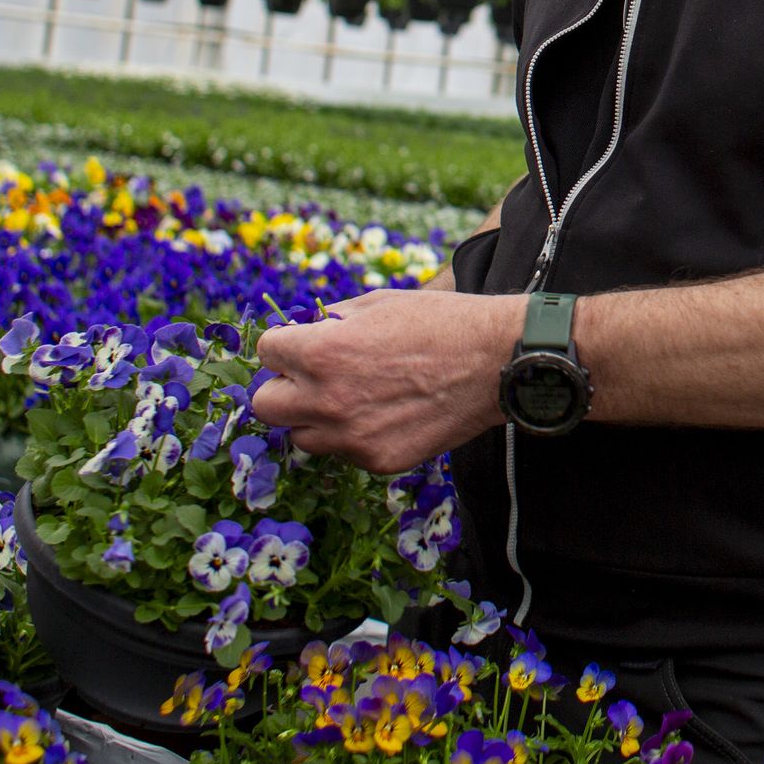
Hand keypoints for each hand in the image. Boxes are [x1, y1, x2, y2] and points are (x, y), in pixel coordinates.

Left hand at [250, 288, 524, 472]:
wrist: (497, 361)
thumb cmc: (439, 322)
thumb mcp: (377, 303)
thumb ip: (331, 322)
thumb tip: (306, 334)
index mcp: (322, 352)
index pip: (267, 352)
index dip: (286, 345)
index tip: (303, 345)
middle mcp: (327, 400)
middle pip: (266, 405)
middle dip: (284, 387)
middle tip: (313, 378)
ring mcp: (352, 437)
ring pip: (302, 436)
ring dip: (315, 418)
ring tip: (353, 399)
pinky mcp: (378, 460)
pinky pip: (345, 452)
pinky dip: (355, 436)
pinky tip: (386, 414)